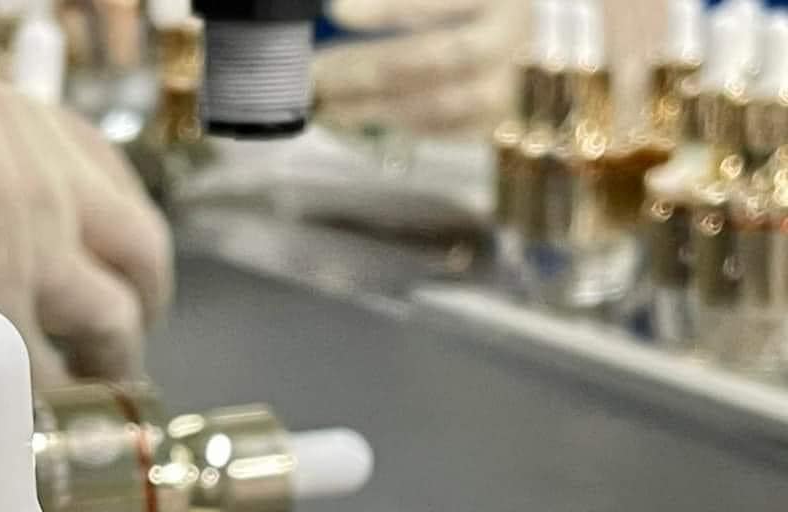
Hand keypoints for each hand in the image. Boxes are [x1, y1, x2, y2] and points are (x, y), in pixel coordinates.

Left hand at [313, 0, 531, 136]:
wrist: (565, 43)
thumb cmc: (501, 7)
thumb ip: (416, 1)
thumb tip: (347, 7)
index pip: (438, 1)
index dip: (388, 6)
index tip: (338, 11)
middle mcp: (510, 41)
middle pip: (429, 58)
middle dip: (363, 68)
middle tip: (314, 72)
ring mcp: (511, 89)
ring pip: (435, 105)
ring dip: (373, 109)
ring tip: (326, 105)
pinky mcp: (506, 126)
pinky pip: (446, 131)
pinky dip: (400, 124)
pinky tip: (363, 118)